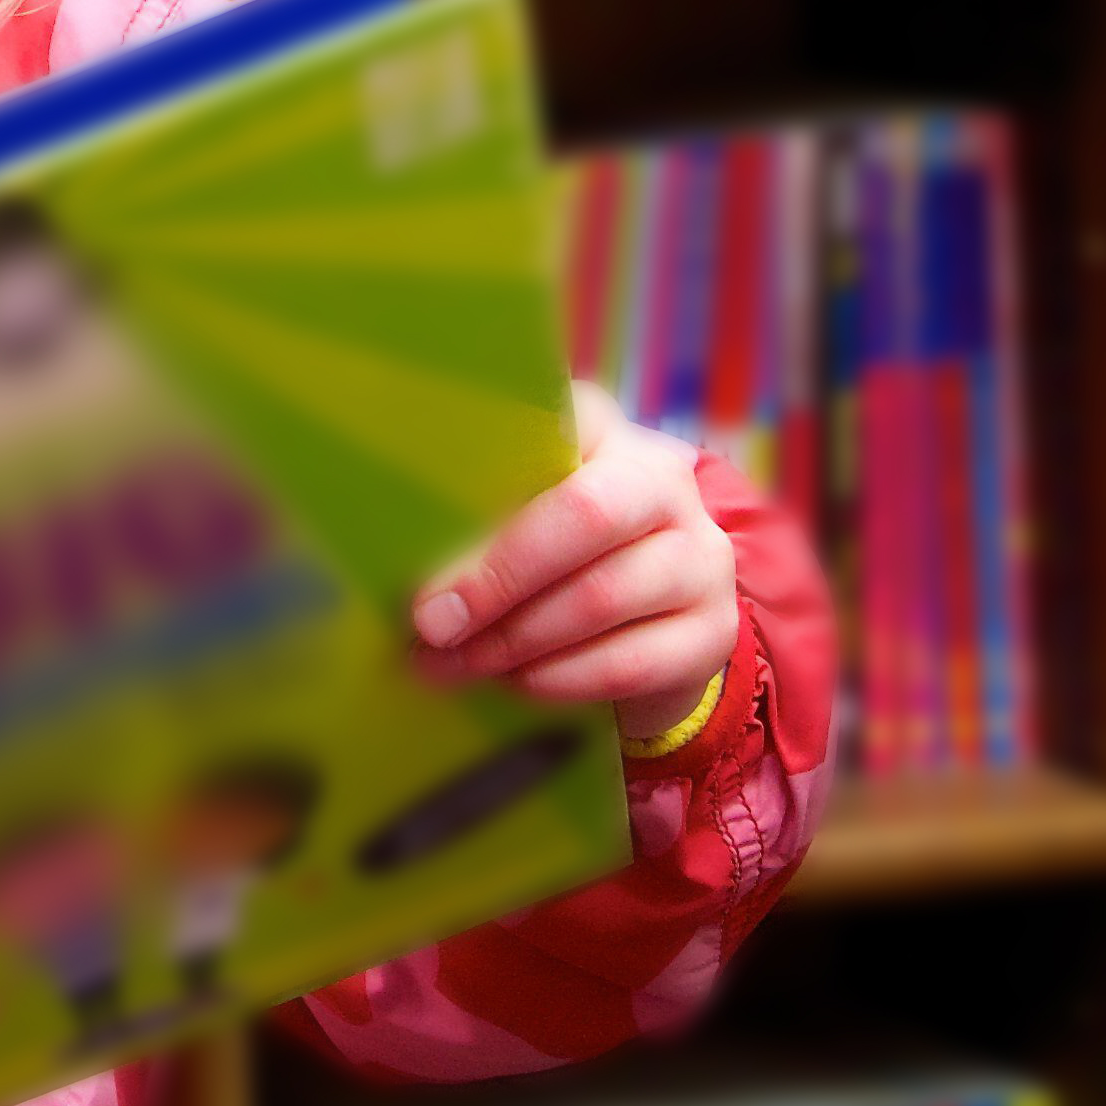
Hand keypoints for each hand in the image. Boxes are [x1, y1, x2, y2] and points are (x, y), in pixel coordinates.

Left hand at [406, 385, 740, 750]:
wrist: (655, 619)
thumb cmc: (558, 552)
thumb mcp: (520, 511)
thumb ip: (472, 509)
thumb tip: (392, 552)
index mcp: (605, 431)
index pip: (549, 422)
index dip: (484, 463)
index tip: (420, 512)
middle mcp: (666, 482)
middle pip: (583, 515)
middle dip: (496, 576)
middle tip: (428, 621)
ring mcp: (701, 557)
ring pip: (600, 597)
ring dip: (513, 640)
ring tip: (451, 664)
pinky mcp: (713, 631)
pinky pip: (628, 663)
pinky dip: (559, 679)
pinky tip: (514, 683)